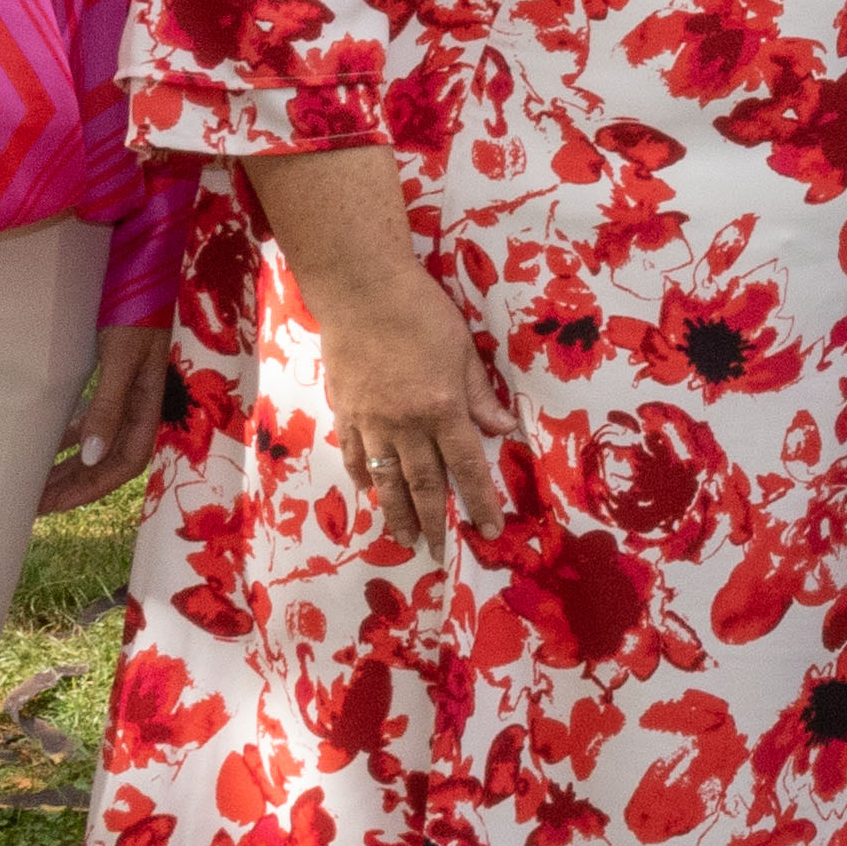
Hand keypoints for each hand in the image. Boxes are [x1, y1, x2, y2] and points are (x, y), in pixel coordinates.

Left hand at [38, 324, 175, 516]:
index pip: (125, 463)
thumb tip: (90, 456)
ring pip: (100, 443)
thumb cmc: (137, 311)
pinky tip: (51, 442)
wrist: (146, 271)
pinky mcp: (118, 379)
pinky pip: (95, 420)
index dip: (91, 488)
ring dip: (71, 465)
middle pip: (110, 460)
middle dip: (75, 485)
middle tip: (35, 503)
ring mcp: (131, 394)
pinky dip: (73, 437)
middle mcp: (143, 406)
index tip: (54, 504)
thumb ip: (109, 405)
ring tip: (38, 481)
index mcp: (151, 406)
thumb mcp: (122, 357)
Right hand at [294, 263, 516, 558]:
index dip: (479, 502)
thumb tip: (501, 430)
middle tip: (440, 554)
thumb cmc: (421, 312)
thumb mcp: (463, 350)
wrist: (361, 291)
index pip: (465, 466)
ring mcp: (371, 421)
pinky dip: (365, 479)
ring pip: (386, 480)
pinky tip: (372, 495)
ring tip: (405, 540)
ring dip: (397, 515)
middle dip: (435, 522)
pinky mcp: (345, 412)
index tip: (490, 530)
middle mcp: (406, 423)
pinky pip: (356, 456)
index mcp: (442, 408)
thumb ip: (479, 395)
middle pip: (423, 484)